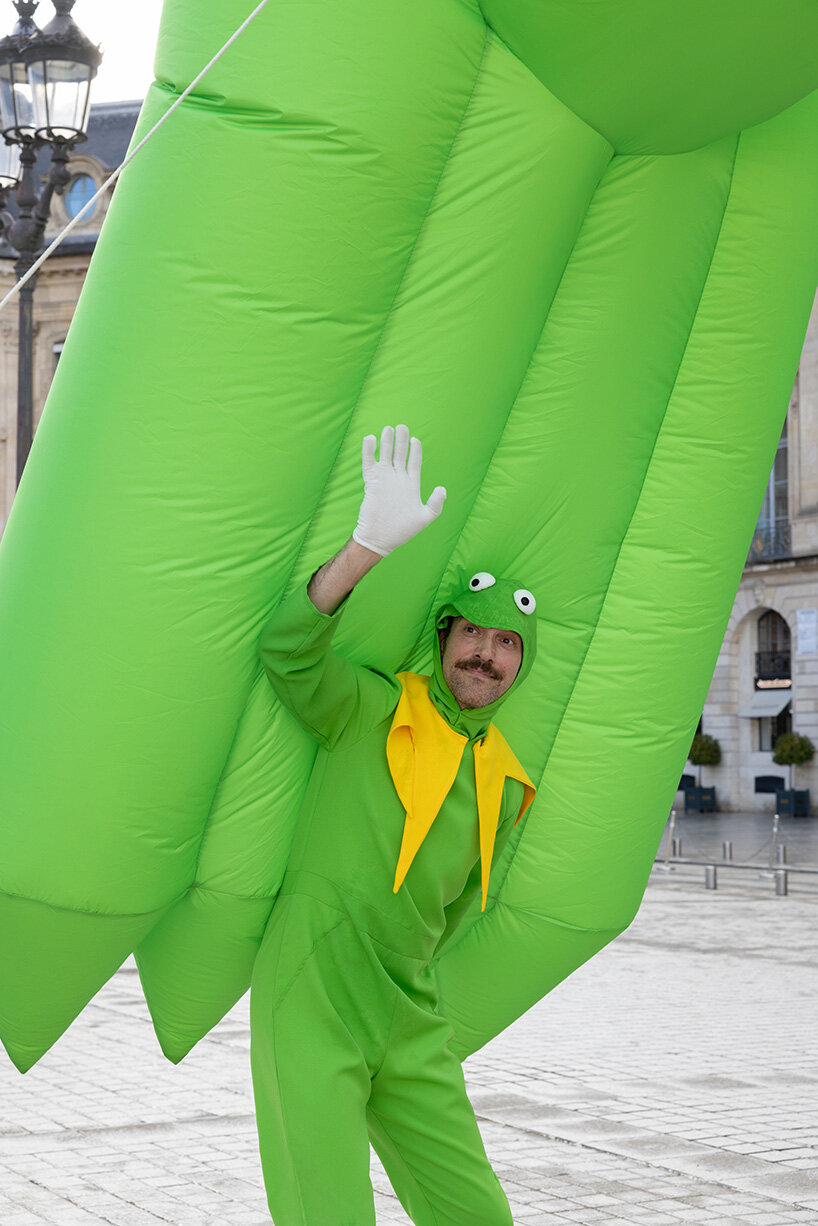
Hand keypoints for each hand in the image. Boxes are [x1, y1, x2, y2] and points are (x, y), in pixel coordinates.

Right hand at [352, 425, 446, 556]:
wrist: (380, 538)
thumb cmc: (403, 531)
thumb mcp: (425, 517)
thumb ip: (436, 504)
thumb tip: (442, 489)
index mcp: (411, 485)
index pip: (414, 462)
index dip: (415, 451)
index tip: (415, 440)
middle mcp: (397, 479)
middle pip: (400, 455)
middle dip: (401, 441)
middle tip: (402, 426)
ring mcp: (384, 480)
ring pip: (386, 456)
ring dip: (387, 442)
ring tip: (388, 429)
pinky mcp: (371, 482)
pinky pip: (369, 463)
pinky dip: (369, 451)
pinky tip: (370, 439)